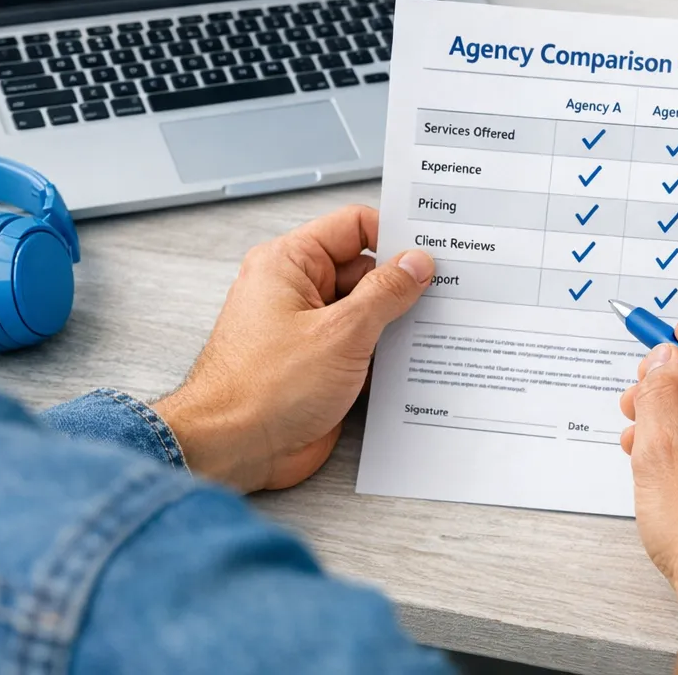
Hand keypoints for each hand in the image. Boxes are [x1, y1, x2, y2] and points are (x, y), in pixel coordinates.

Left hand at [155, 205, 433, 492]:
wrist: (232, 450)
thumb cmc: (261, 389)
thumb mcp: (341, 332)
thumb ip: (385, 292)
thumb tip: (415, 264)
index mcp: (290, 263)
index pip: (353, 227)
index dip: (393, 235)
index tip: (431, 252)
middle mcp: (296, 291)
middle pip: (365, 269)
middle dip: (403, 284)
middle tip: (446, 293)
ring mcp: (308, 329)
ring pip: (367, 311)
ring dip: (397, 322)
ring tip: (434, 329)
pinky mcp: (318, 364)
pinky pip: (361, 346)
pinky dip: (386, 353)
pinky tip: (414, 360)